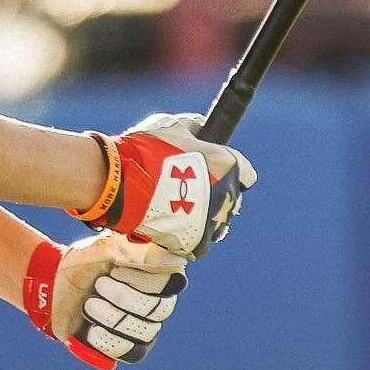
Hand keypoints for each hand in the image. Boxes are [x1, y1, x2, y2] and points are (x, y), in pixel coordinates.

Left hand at [23, 233, 186, 369]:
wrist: (56, 284)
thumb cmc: (87, 260)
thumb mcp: (107, 248)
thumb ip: (138, 252)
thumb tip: (173, 258)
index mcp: (158, 273)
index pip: (169, 283)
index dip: (142, 279)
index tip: (115, 269)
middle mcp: (158, 300)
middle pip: (158, 309)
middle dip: (124, 297)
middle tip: (99, 284)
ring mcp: (145, 325)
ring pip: (145, 331)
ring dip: (112, 317)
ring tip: (89, 305)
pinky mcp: (129, 347)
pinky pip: (132, 352)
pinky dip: (110, 341)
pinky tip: (91, 330)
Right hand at [69, 113, 256, 258]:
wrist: (123, 182)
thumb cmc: (147, 149)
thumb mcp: (174, 126)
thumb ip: (194, 128)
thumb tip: (201, 129)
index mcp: (228, 165)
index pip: (246, 173)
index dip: (230, 170)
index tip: (216, 170)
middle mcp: (227, 194)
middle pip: (232, 198)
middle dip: (218, 193)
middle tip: (193, 189)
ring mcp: (214, 222)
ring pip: (217, 221)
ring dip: (205, 215)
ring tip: (178, 208)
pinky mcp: (197, 243)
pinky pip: (200, 240)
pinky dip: (189, 234)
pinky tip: (172, 223)